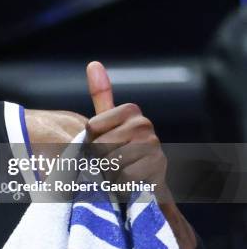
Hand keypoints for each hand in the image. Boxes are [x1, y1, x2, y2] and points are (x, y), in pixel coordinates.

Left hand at [85, 61, 167, 192]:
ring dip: (109, 173)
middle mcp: (145, 125)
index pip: (92, 128)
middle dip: (99, 158)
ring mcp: (153, 146)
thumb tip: (93, 64)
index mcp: (131, 111)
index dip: (91, 142)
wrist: (143, 184)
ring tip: (119, 171)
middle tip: (111, 161)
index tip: (103, 144)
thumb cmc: (120, 152)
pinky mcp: (157, 169)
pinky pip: (123, 177)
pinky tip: (128, 182)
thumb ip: (101, 95)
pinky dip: (120, 184)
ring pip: (111, 161)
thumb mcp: (108, 124)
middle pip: (100, 145)